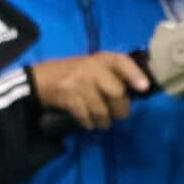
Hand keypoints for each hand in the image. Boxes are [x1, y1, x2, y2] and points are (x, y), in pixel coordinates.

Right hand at [29, 52, 150, 130]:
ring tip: (102, 122)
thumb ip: (112, 76)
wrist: (39, 79)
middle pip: (116, 93)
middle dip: (121, 110)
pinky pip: (86, 116)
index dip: (134, 74)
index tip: (144, 87)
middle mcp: (90, 67)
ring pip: (102, 109)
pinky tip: (88, 122)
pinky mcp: (67, 96)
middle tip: (118, 115)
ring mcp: (78, 81)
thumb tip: (136, 93)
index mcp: (100, 59)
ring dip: (104, 121)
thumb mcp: (92, 68)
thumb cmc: (72, 75)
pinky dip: (89, 123)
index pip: (121, 61)